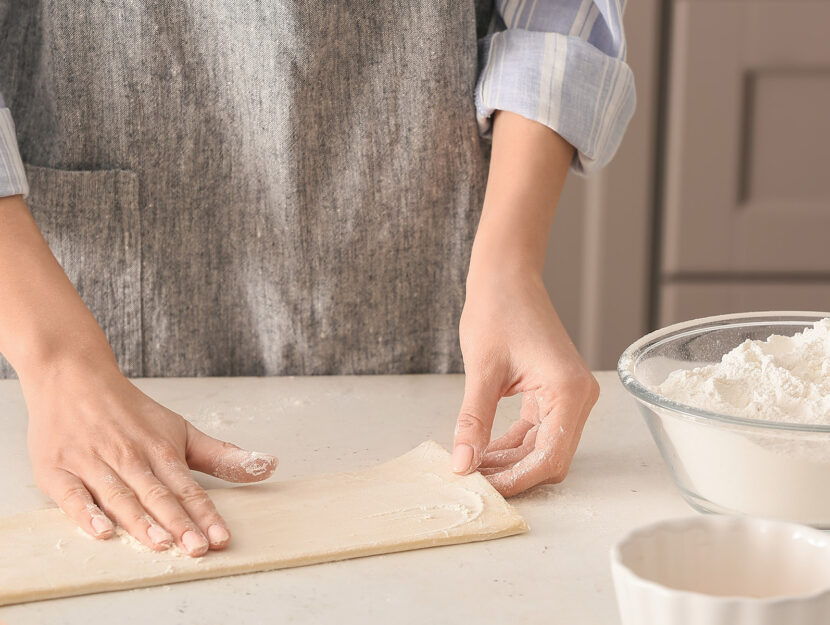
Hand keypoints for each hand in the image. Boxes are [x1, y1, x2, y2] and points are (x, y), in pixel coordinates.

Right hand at [24, 358, 277, 555]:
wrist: (73, 377)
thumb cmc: (131, 411)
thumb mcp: (180, 429)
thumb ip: (220, 456)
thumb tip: (268, 465)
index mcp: (161, 450)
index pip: (188, 487)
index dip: (206, 514)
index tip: (222, 538)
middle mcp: (130, 457)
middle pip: (158, 495)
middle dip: (179, 523)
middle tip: (198, 549)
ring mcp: (93, 463)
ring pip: (121, 496)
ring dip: (141, 521)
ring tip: (161, 544)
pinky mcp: (57, 470)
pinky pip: (71, 495)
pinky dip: (86, 513)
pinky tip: (101, 531)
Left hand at [452, 267, 598, 496]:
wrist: (507, 276)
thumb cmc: (498, 310)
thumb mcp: (482, 371)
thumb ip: (474, 422)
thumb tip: (462, 464)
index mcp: (569, 391)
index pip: (549, 456)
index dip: (517, 479)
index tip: (484, 490)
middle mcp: (579, 396)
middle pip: (551, 457)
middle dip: (513, 473)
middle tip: (472, 480)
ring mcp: (569, 395)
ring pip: (543, 447)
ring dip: (510, 460)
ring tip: (472, 465)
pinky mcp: (555, 392)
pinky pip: (538, 430)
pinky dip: (513, 443)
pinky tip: (483, 448)